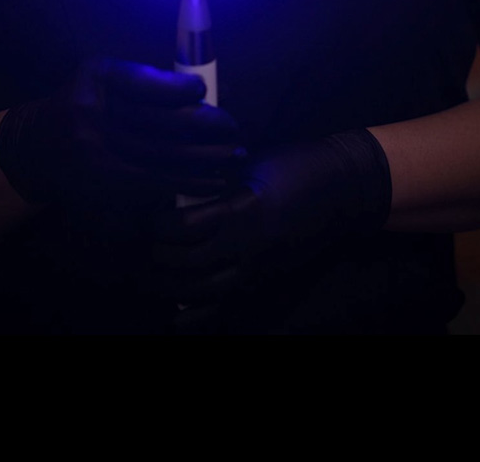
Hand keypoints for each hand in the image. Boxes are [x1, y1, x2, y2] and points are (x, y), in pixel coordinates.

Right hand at [0, 55, 243, 213]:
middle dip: (208, 127)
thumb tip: (197, 89)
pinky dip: (188, 184)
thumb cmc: (79, 104)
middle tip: (235, 129)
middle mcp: (93, 116)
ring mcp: (97, 155)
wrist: (33, 149)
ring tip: (234, 158)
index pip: (149, 82)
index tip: (205, 91)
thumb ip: (142, 78)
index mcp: (96, 81)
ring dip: (207, 160)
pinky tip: (212, 184)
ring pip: (165, 157)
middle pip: (164, 122)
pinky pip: (155, 184)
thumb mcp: (100, 76)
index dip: (183, 88)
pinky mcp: (103, 185)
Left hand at [150, 129, 391, 330]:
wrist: (342, 190)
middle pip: (185, 265)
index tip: (148, 215)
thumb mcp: (251, 163)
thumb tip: (174, 174)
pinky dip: (195, 316)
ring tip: (147, 274)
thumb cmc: (295, 166)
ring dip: (168, 286)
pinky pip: (224, 308)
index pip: (184, 228)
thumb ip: (215, 177)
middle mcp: (246, 246)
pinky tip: (174, 316)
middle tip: (138, 245)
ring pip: (200, 292)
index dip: (157, 225)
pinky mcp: (263, 282)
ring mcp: (256, 269)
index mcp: (242, 209)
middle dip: (155, 257)